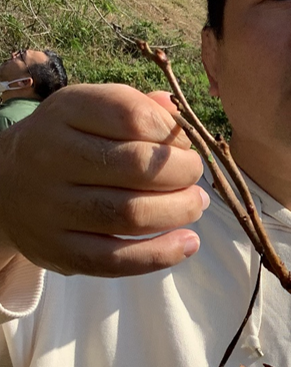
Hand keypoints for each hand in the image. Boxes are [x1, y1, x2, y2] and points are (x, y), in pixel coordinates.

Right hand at [0, 84, 207, 276]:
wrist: (5, 186)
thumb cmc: (67, 143)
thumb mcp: (90, 111)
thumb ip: (135, 107)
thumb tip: (176, 112)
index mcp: (65, 111)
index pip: (130, 115)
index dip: (172, 132)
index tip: (186, 144)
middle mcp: (52, 156)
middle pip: (135, 167)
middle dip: (182, 173)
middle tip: (195, 176)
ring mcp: (52, 207)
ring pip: (129, 214)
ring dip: (177, 211)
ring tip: (195, 205)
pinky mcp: (57, 249)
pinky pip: (115, 259)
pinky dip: (160, 254)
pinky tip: (187, 243)